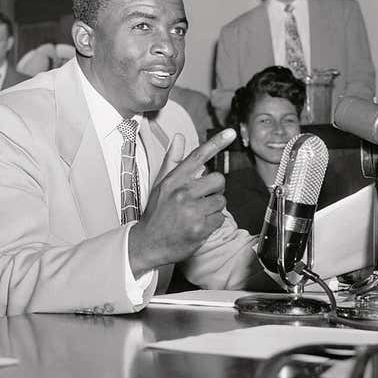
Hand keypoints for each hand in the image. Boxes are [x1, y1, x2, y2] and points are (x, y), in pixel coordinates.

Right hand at [128, 128, 235, 276]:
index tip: (230, 133)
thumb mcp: (161, 185)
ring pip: (221, 201)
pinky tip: (199, 225)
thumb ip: (172, 161)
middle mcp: (182, 193)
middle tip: (202, 198)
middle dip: (215, 190)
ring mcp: (191, 211)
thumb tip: (179, 137)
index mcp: (173, 180)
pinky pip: (220, 219)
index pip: (197, 157)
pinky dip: (213, 223)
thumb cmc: (156, 213)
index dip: (216, 143)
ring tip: (197, 214)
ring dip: (214, 208)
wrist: (147, 244)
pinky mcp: (199, 228)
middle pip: (218, 180)